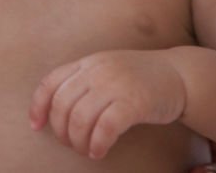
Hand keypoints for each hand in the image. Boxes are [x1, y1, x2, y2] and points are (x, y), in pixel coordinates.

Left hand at [29, 49, 186, 159]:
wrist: (179, 75)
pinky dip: (97, 143)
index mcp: (86, 63)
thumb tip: (55, 112)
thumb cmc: (138, 78)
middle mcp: (97, 70)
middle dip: (61, 131)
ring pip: (80, 118)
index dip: (38, 107)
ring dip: (78, 141)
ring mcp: (115, 85)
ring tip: (86, 150)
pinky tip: (99, 152)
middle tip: (70, 144)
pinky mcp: (134, 102)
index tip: (36, 127)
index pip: (50, 83)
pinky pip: (105, 127)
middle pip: (62, 105)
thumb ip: (82, 82)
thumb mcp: (105, 70)